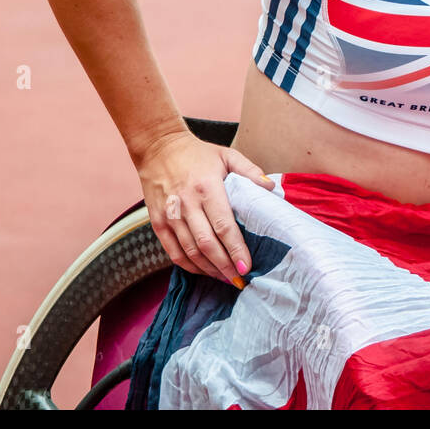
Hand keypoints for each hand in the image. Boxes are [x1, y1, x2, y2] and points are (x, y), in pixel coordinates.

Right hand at [134, 130, 274, 286]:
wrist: (158, 148)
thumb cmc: (198, 154)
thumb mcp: (227, 155)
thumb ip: (250, 171)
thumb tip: (272, 189)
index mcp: (206, 187)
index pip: (223, 225)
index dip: (235, 248)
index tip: (247, 266)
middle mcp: (186, 203)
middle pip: (206, 243)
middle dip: (224, 265)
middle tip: (239, 280)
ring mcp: (170, 214)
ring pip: (189, 251)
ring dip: (208, 269)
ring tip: (226, 279)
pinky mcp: (157, 222)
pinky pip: (173, 251)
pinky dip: (189, 266)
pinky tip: (204, 271)